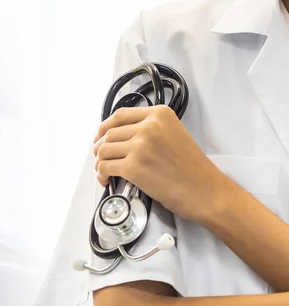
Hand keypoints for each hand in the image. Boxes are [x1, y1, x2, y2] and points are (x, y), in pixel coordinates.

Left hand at [93, 105, 230, 221]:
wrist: (206, 191)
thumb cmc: (192, 168)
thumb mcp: (174, 134)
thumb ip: (150, 129)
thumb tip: (120, 136)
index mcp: (159, 114)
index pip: (120, 115)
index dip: (104, 127)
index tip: (100, 136)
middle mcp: (148, 126)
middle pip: (109, 133)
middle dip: (100, 147)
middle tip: (100, 157)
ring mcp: (139, 146)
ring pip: (104, 150)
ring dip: (99, 161)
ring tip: (103, 171)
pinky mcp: (133, 167)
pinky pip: (105, 167)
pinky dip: (101, 174)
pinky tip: (106, 180)